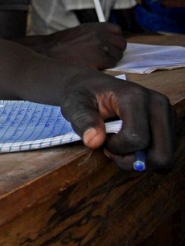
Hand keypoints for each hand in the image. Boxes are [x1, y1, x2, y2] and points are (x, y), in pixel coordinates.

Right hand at [43, 23, 125, 69]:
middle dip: (116, 50)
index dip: (114, 38)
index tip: (110, 44)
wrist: (48, 52)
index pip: (117, 30)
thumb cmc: (62, 44)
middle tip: (105, 56)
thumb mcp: (80, 32)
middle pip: (121, 43)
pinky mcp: (99, 58)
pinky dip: (106, 66)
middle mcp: (99, 34)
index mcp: (95, 27)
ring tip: (97, 61)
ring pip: (118, 54)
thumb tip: (109, 41)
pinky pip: (112, 63)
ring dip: (111, 59)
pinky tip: (95, 65)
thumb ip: (95, 34)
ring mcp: (100, 46)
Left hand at [60, 73, 177, 170]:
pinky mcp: (171, 123)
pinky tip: (131, 145)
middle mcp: (158, 104)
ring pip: (165, 158)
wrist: (92, 85)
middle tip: (113, 149)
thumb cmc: (82, 94)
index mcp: (135, 96)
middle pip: (161, 154)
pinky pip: (165, 153)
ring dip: (140, 159)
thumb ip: (83, 121)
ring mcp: (168, 114)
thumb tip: (93, 141)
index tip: (101, 138)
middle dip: (134, 160)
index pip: (137, 139)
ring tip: (121, 145)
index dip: (116, 148)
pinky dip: (148, 156)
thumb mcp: (74, 104)